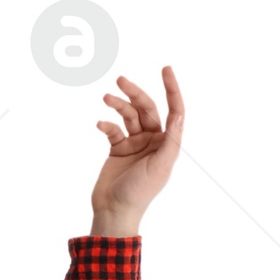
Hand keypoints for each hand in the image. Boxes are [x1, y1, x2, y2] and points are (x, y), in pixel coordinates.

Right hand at [90, 66, 183, 234]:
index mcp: (167, 144)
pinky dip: (107, 124)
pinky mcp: (118, 148)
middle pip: (146, 108)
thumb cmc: (139, 192)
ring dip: (118, 105)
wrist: (114, 210)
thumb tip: (178, 115)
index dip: (172, 89)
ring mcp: (135, 144)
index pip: (174, 111)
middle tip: (120, 80)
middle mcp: (153, 141)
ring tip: (106, 98)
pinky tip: (101, 125)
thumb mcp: (160, 166)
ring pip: (128, 115)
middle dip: (135, 93)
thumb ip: (171, 141)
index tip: (166, 68)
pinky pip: (113, 129)